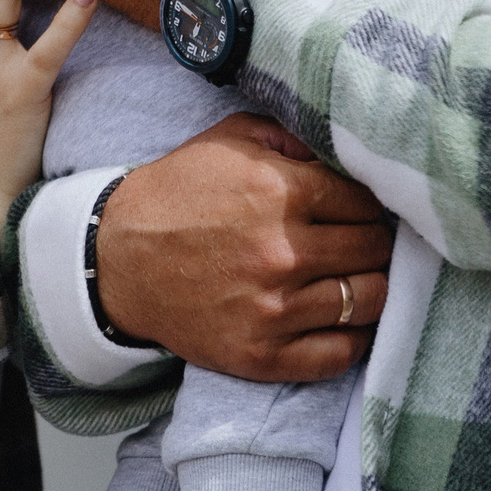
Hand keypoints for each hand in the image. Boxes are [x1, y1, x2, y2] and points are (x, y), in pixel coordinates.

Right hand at [96, 115, 393, 382]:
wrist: (116, 259)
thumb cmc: (178, 193)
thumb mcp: (231, 139)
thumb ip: (293, 135)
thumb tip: (348, 147)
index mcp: (279, 192)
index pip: (365, 201)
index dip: (368, 201)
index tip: (360, 208)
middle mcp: (282, 253)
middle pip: (373, 249)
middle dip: (374, 240)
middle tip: (362, 241)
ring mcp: (273, 309)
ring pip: (368, 300)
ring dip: (371, 286)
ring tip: (358, 277)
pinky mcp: (261, 354)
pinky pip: (338, 355)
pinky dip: (354, 337)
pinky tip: (346, 319)